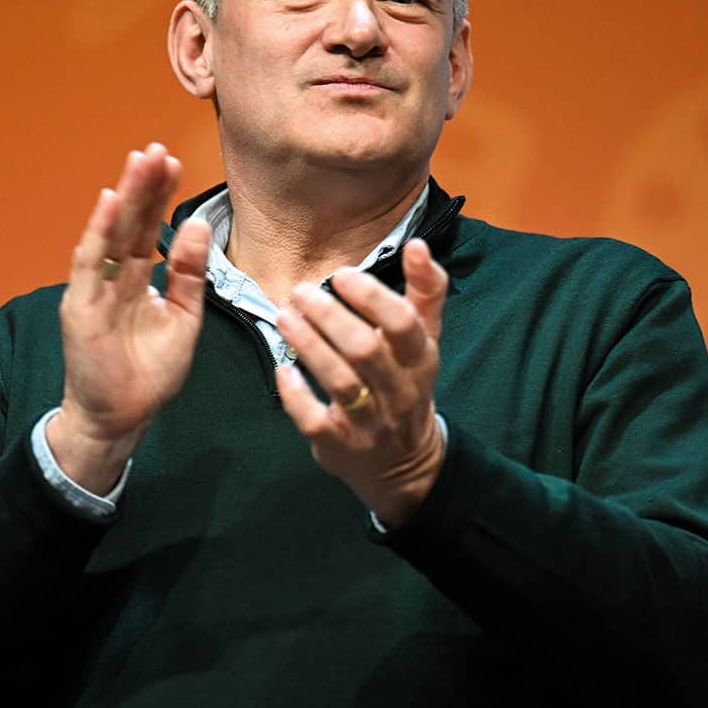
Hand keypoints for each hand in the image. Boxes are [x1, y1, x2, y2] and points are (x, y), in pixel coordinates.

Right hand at [48, 143, 209, 492]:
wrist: (123, 418)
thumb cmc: (149, 373)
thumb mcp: (183, 319)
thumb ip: (189, 274)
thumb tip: (197, 225)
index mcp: (138, 279)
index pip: (150, 228)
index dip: (161, 196)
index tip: (175, 163)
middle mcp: (114, 277)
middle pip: (130, 223)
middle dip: (144, 186)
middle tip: (157, 150)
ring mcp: (95, 289)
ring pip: (111, 233)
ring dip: (124, 197)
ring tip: (139, 162)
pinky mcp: (80, 307)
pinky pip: (90, 263)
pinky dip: (98, 231)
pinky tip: (110, 202)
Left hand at [274, 239, 449, 527]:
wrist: (406, 462)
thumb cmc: (408, 384)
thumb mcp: (425, 340)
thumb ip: (425, 292)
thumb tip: (418, 244)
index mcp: (420, 359)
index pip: (403, 323)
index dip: (372, 296)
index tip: (341, 274)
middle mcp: (399, 391)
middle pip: (366, 350)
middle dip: (330, 317)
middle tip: (302, 291)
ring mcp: (371, 422)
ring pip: (340, 382)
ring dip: (309, 346)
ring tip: (284, 316)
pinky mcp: (341, 446)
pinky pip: (316, 421)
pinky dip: (297, 395)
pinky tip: (282, 370)